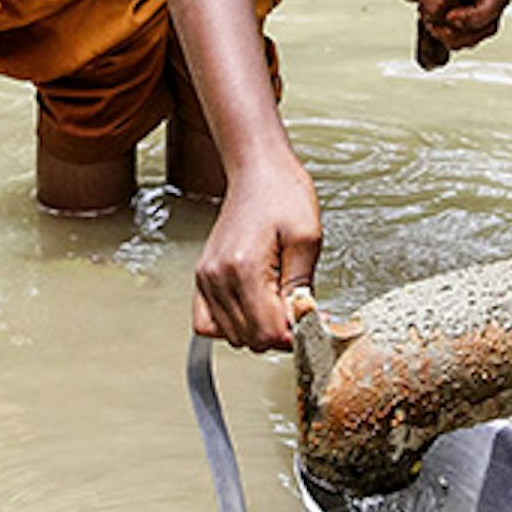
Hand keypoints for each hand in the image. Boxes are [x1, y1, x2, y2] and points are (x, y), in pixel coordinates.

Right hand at [194, 151, 320, 351]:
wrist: (258, 172)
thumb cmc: (282, 195)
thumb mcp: (308, 239)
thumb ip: (302, 288)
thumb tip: (303, 322)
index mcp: (244, 267)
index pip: (267, 331)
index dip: (293, 335)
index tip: (308, 321)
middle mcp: (218, 276)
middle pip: (249, 339)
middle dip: (278, 334)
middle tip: (297, 311)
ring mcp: (206, 278)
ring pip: (230, 337)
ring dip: (257, 331)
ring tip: (277, 307)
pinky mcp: (203, 278)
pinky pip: (208, 324)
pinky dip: (232, 327)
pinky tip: (252, 311)